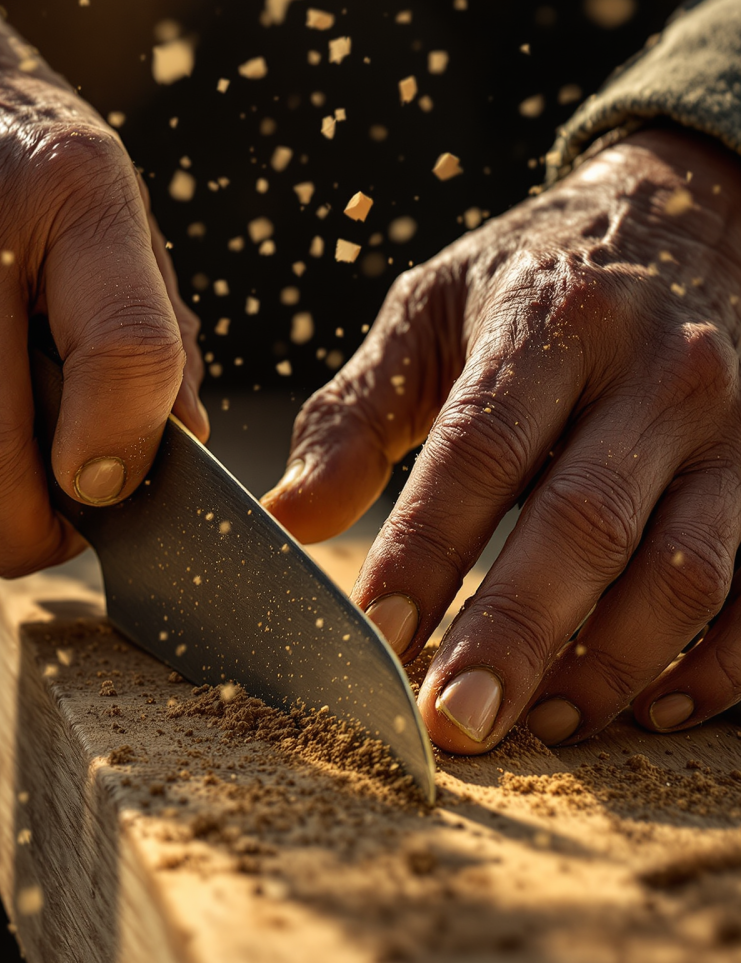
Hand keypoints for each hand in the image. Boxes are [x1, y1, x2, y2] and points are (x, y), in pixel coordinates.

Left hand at [264, 128, 740, 751]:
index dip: (424, 553)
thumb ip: (355, 415)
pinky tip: (653, 706)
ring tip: (544, 724)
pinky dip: (719, 664)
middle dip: (514, 636)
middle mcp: (655, 373)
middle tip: (456, 722)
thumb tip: (286, 519)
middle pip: (583, 525)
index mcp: (550, 324)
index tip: (374, 637)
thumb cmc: (534, 280)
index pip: (478, 453)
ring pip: (684, 570)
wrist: (685, 219)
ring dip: (612, 664)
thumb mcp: (430, 315)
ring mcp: (735, 427)